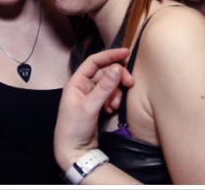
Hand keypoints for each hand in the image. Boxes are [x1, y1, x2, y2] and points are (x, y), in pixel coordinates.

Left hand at [54, 48, 133, 170]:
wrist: (74, 151)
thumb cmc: (75, 128)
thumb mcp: (90, 107)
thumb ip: (105, 87)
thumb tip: (117, 67)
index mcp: (76, 82)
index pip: (94, 62)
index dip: (110, 55)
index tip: (126, 52)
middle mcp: (82, 86)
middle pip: (104, 73)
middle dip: (117, 78)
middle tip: (130, 84)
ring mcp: (89, 96)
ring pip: (108, 85)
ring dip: (115, 92)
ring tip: (114, 106)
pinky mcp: (96, 105)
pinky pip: (108, 95)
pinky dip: (113, 100)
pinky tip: (112, 110)